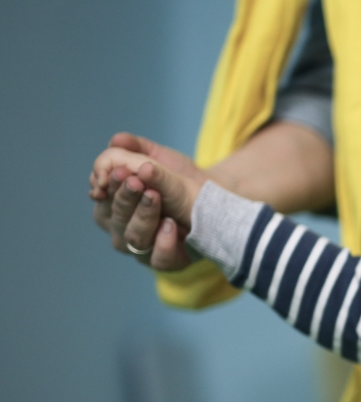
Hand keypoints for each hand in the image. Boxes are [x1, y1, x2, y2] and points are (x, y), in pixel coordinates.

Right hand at [91, 133, 204, 269]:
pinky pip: (159, 260)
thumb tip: (116, 140)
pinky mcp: (168, 261)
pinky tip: (171, 226)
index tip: (120, 172)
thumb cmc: (182, 182)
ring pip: (134, 240)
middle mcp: (124, 230)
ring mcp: (145, 249)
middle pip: (114, 219)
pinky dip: (163, 243)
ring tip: (156, 197)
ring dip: (143, 216)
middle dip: (125, 198)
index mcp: (116, 206)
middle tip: (138, 181)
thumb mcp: (163, 160)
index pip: (102, 199)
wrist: (218, 202)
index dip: (108, 186)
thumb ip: (138, 149)